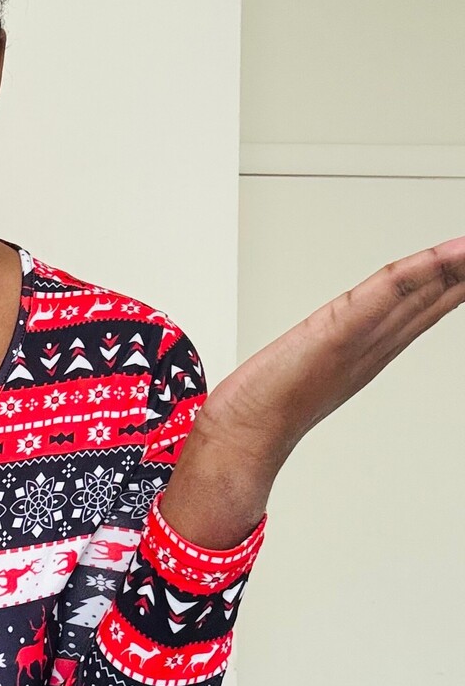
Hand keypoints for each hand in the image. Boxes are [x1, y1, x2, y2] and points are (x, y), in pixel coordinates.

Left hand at [159, 235, 464, 549]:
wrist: (243, 429)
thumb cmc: (267, 403)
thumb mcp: (311, 367)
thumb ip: (329, 354)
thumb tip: (332, 343)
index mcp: (370, 348)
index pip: (422, 305)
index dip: (452, 280)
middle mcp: (374, 343)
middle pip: (431, 298)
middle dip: (462, 275)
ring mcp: (360, 339)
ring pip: (419, 294)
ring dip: (454, 269)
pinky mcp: (338, 332)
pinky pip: (383, 296)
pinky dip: (418, 274)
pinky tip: (447, 256)